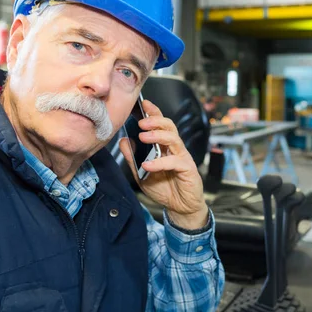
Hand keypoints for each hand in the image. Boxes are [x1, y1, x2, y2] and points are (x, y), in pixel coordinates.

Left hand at [119, 99, 207, 229]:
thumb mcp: (141, 173)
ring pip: (174, 139)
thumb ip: (133, 158)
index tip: (144, 104)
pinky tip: (147, 165)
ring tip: (143, 136)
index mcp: (165, 146)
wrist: (179, 207)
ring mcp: (182, 157)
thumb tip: (123, 141)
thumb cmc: (164, 188)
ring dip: (158, 136)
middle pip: (169, 126)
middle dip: (156, 121)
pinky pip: (174, 161)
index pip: (161, 124)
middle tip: (141, 122)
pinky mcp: (188, 169)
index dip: (154, 112)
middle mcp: (175, 148)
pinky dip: (160, 163)